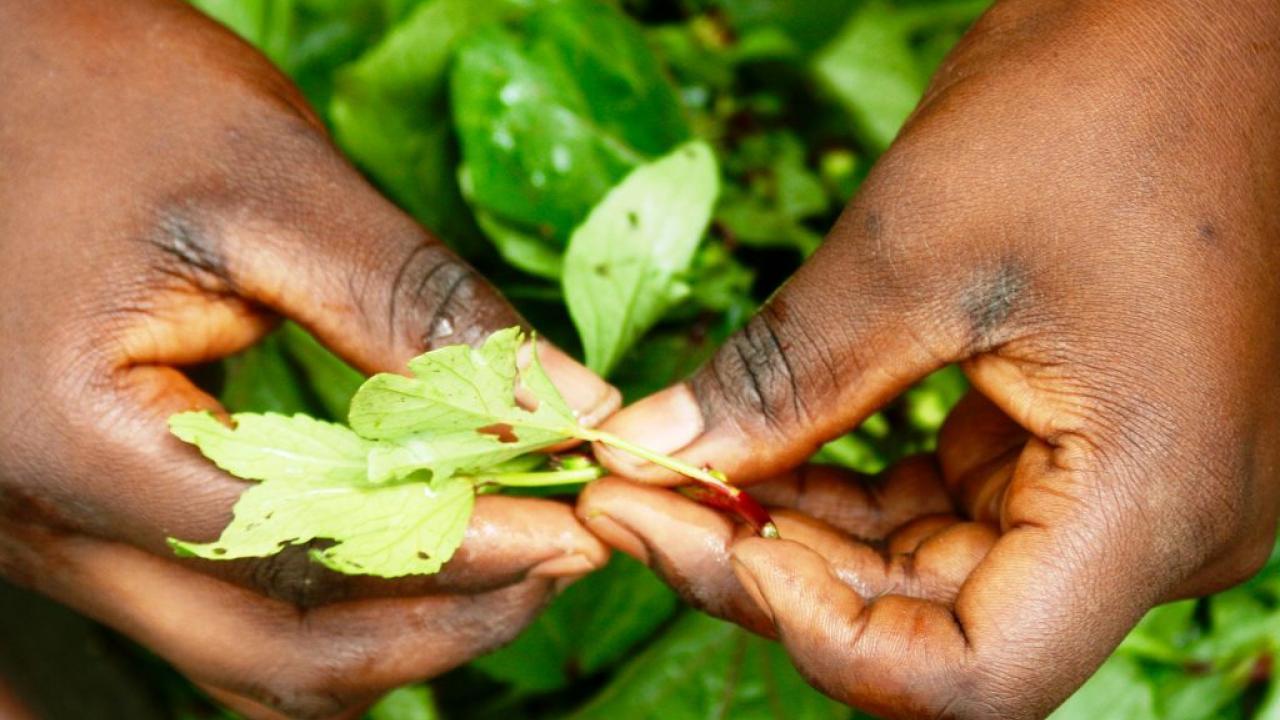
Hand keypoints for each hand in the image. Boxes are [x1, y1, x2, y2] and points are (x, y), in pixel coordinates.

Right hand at [0, 2, 618, 716]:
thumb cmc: (97, 95)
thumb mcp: (265, 181)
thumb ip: (409, 304)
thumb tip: (563, 404)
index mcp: (70, 440)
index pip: (306, 546)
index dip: (457, 547)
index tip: (568, 524)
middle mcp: (44, 523)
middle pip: (274, 647)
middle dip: (440, 617)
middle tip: (557, 554)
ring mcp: (56, 532)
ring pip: (245, 652)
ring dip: (389, 626)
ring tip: (504, 556)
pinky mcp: (84, 515)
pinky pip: (220, 606)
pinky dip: (329, 599)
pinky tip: (410, 543)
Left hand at [578, 1, 1279, 716]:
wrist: (1207, 18)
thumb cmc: (1107, 97)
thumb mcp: (917, 245)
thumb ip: (784, 378)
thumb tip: (652, 457)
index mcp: (1153, 496)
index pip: (974, 677)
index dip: (819, 636)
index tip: (704, 543)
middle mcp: (1161, 523)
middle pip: (938, 626)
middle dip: (777, 571)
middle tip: (643, 500)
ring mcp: (1129, 488)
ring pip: (935, 573)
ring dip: (806, 535)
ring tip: (684, 474)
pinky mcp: (1091, 443)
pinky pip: (954, 509)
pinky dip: (855, 493)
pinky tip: (765, 456)